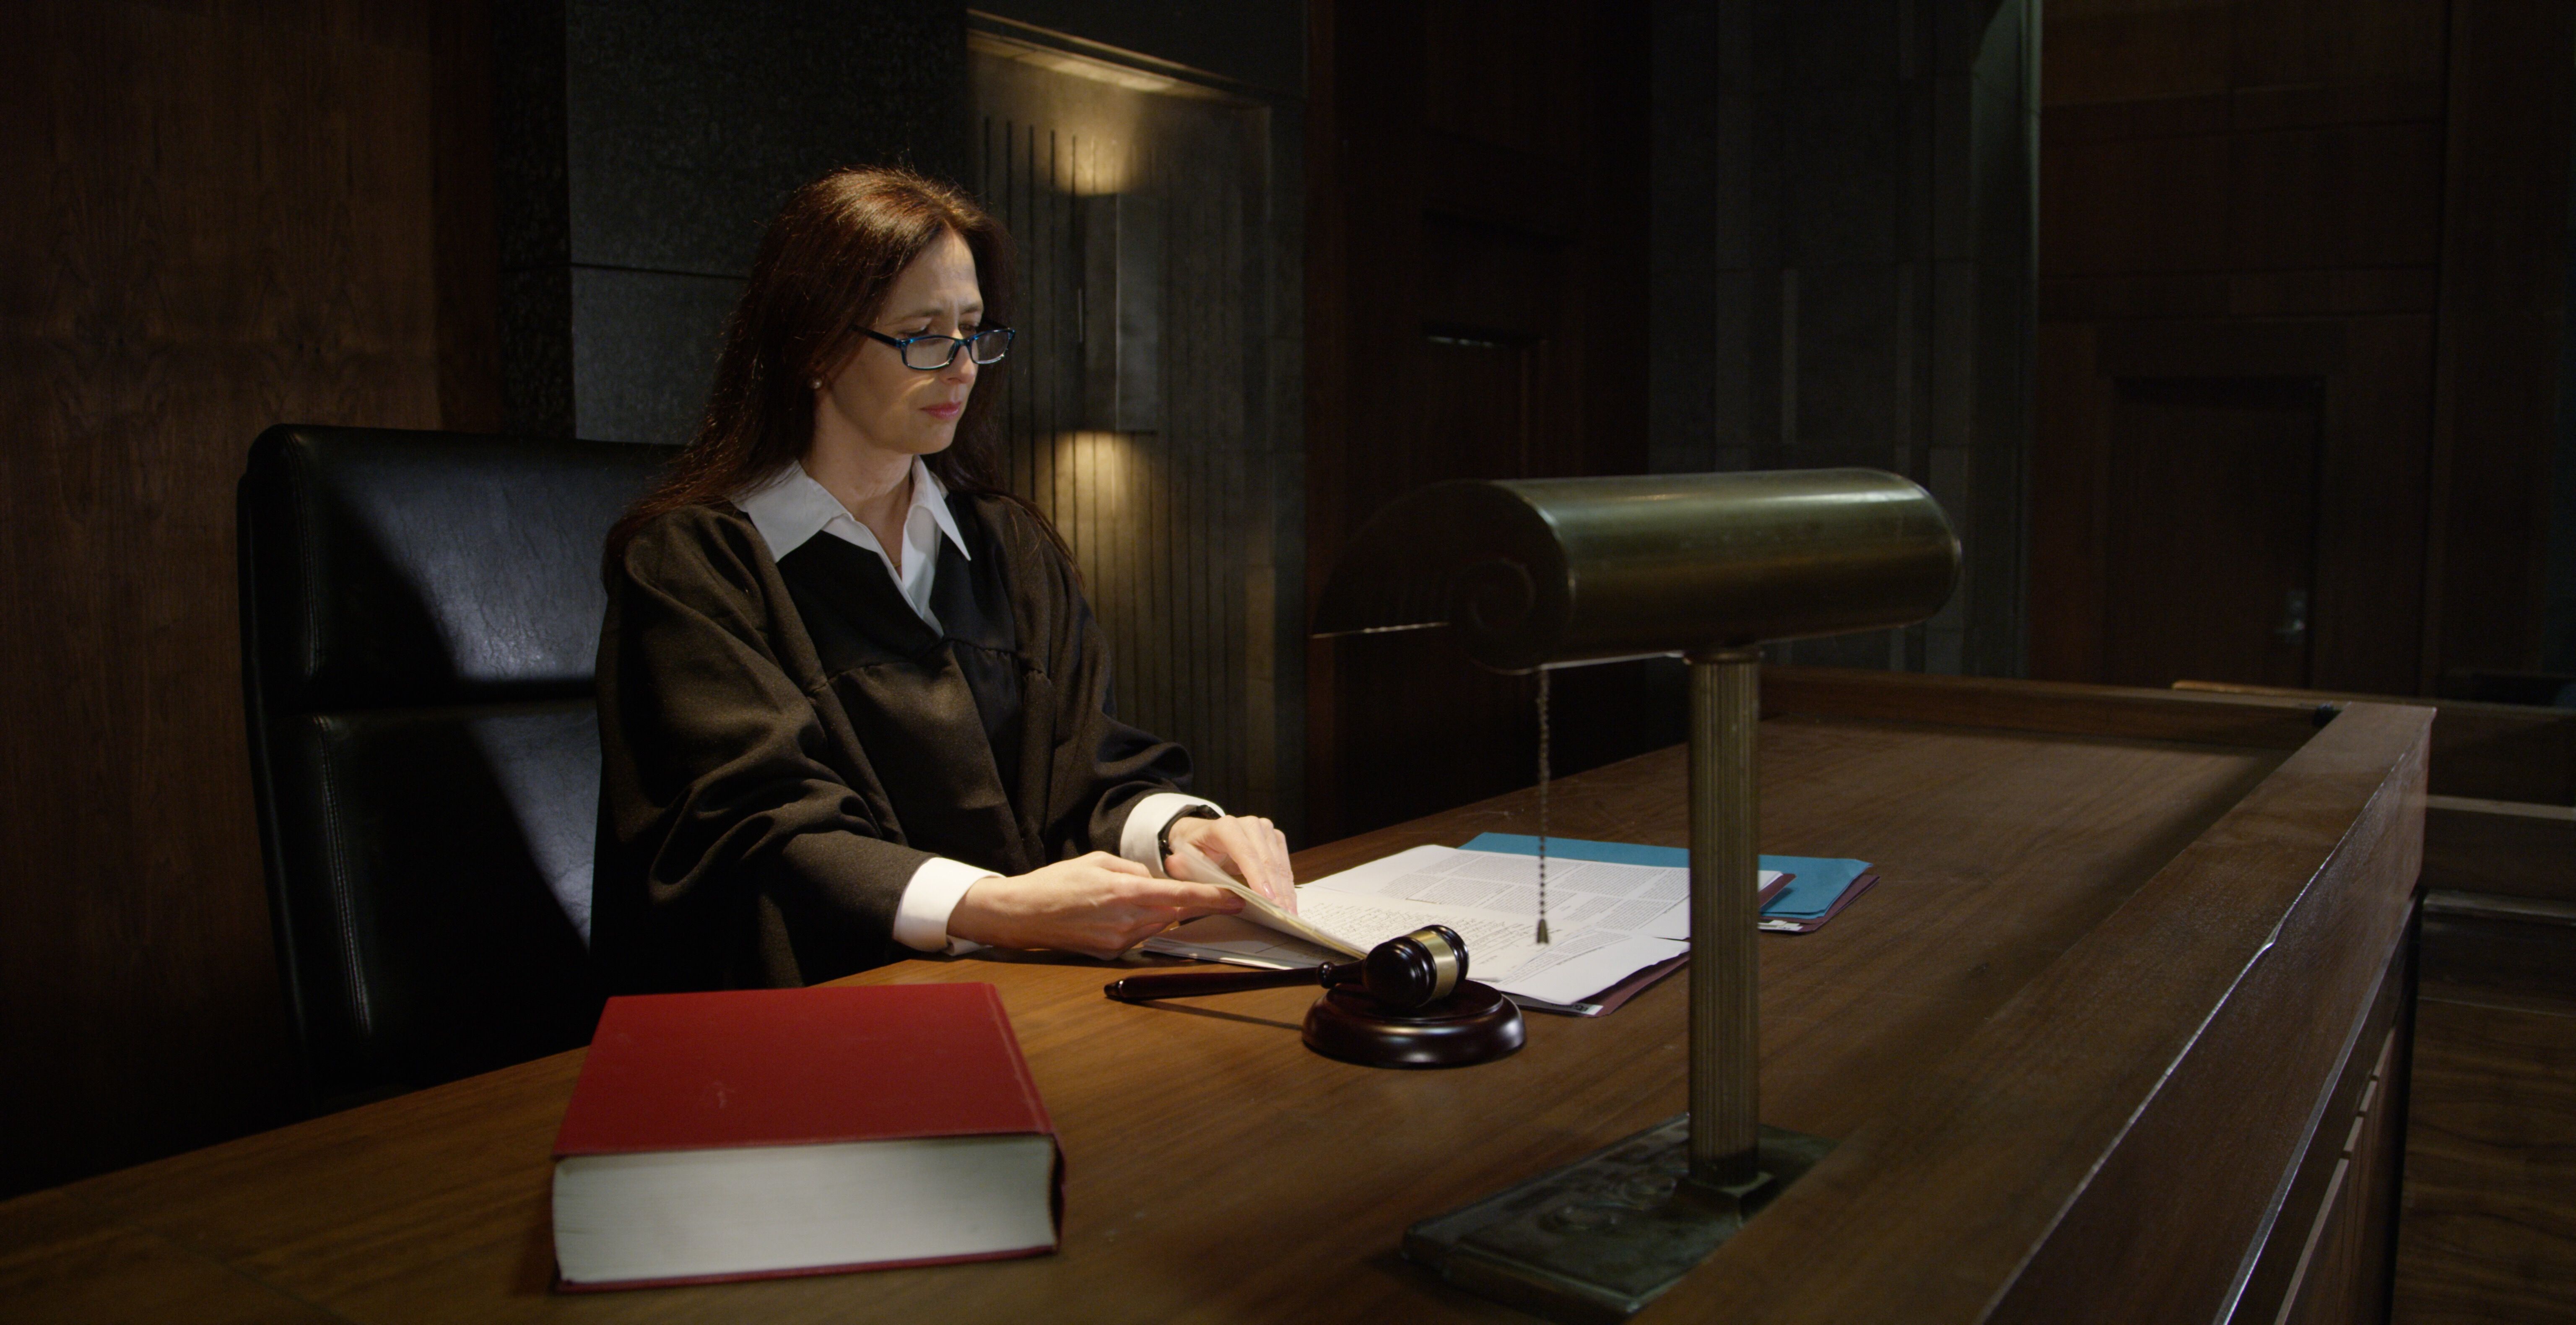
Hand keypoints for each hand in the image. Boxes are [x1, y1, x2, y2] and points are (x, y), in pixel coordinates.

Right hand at [946, 852, 1242, 958]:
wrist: (1022, 914)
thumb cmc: (1057, 882)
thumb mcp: (1098, 861)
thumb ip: (1134, 870)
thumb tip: (1158, 880)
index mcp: (1124, 893)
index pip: (1180, 897)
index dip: (1212, 899)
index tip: (1238, 899)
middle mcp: (1125, 922)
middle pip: (1173, 913)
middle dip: (1187, 903)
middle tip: (1202, 892)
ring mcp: (1118, 943)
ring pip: (1157, 926)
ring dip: (1160, 913)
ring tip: (1141, 898)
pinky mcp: (1110, 954)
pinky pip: (1138, 937)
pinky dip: (1140, 924)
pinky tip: (1122, 913)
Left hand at [1166, 813, 1296, 913]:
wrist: (1199, 835)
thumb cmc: (1192, 850)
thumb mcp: (1184, 860)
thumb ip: (1185, 868)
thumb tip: (1177, 866)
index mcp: (1225, 826)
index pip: (1246, 853)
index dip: (1258, 876)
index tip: (1268, 899)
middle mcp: (1249, 824)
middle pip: (1267, 860)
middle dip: (1276, 890)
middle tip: (1283, 915)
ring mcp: (1265, 829)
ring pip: (1280, 863)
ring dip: (1286, 890)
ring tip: (1290, 914)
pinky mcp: (1274, 838)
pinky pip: (1284, 863)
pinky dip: (1287, 885)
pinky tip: (1289, 902)